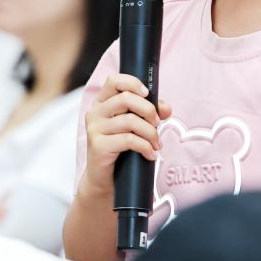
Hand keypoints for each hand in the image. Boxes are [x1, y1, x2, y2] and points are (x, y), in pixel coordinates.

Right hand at [81, 74, 171, 197]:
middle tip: (157, 124)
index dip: (133, 83)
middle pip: (126, 99)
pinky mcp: (98, 146)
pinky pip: (128, 140)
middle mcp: (95, 113)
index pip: (114, 80)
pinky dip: (145, 146)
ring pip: (130, 121)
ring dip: (150, 133)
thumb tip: (167, 108)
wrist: (104, 179)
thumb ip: (150, 114)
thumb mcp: (136, 128)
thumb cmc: (120, 150)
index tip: (147, 94)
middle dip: (148, 110)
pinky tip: (150, 154)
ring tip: (156, 144)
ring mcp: (94, 129)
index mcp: (102, 103)